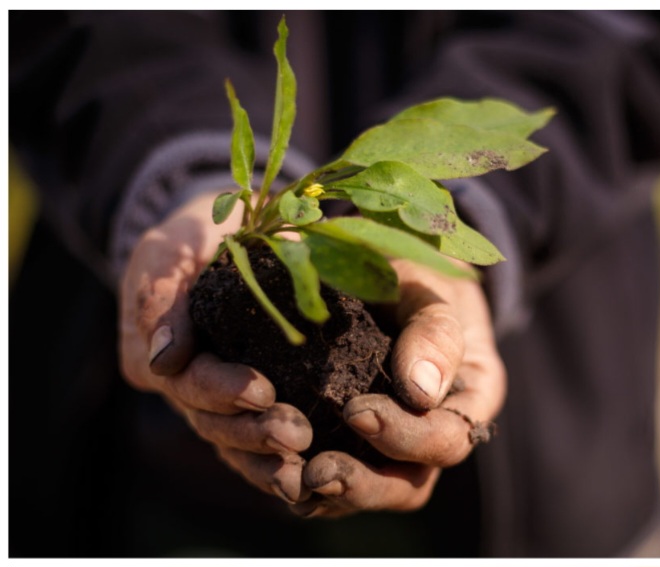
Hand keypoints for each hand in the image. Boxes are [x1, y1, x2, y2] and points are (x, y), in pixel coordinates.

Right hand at [118, 191, 313, 504]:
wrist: (221, 239)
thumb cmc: (194, 235)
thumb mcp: (169, 248)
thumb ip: (160, 293)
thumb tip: (164, 359)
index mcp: (149, 354)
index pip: (184, 381)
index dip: (221, 389)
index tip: (263, 391)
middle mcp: (176, 388)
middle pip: (210, 421)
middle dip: (251, 433)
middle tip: (296, 435)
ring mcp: (207, 401)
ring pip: (231, 442)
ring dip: (266, 460)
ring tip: (306, 468)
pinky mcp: (239, 404)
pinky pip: (252, 444)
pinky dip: (274, 463)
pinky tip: (307, 477)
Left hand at [293, 259, 506, 517]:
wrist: (387, 272)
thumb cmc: (414, 276)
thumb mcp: (430, 290)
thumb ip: (433, 334)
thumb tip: (421, 392)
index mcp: (470, 396)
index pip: (448, 439)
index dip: (405, 437)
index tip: (356, 411)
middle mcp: (437, 430)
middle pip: (411, 484)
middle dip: (365, 486)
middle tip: (317, 472)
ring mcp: (397, 444)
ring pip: (373, 491)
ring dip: (332, 495)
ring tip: (290, 479)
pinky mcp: (356, 444)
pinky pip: (337, 481)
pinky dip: (305, 481)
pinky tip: (274, 472)